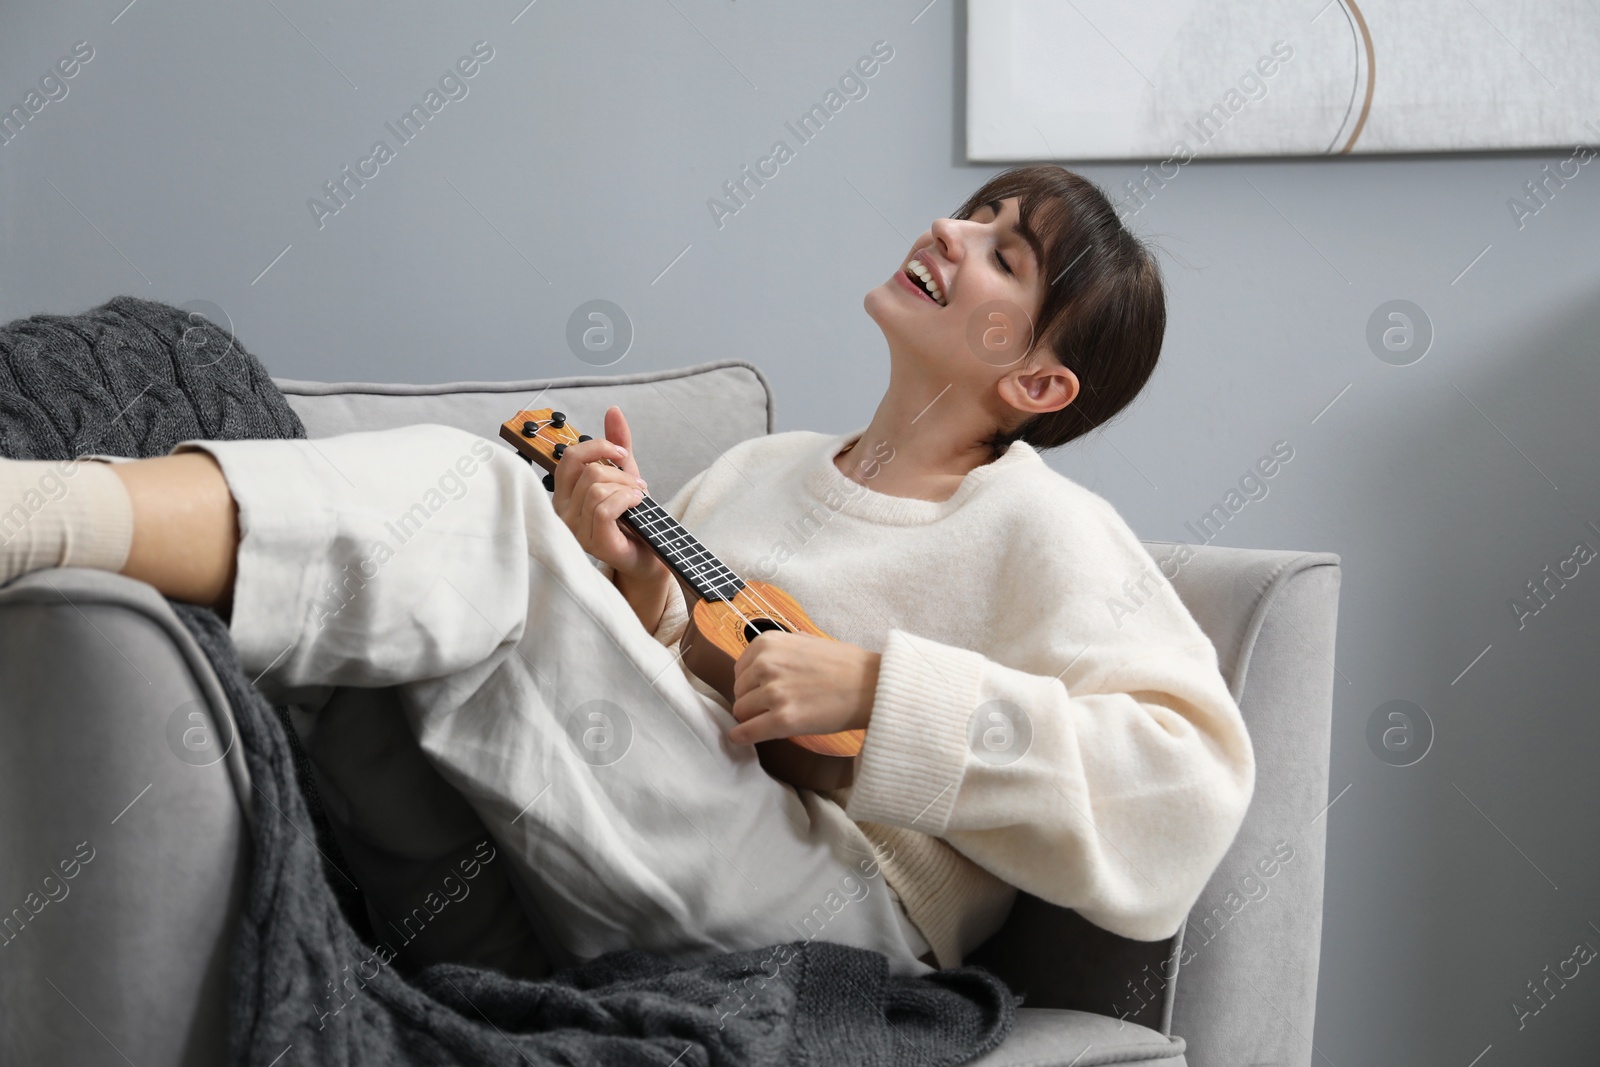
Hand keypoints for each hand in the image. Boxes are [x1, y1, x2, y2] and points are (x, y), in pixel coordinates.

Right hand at [551, 406, 668, 583]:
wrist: (649, 554)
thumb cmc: (633, 518)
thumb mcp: (625, 475)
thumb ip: (618, 445)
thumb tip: (613, 410)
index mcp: (565, 493)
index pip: (569, 457)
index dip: (598, 447)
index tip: (622, 454)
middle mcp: (563, 511)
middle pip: (588, 471)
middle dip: (620, 472)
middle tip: (636, 484)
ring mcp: (575, 529)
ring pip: (597, 488)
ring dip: (627, 488)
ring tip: (638, 498)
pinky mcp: (593, 543)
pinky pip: (605, 508)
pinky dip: (627, 500)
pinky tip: (637, 505)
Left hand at [728, 631, 879, 744]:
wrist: (872, 685)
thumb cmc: (845, 665)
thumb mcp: (806, 641)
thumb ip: (780, 649)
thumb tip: (759, 662)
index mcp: (768, 643)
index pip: (740, 669)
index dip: (752, 684)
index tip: (764, 691)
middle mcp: (766, 664)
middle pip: (739, 691)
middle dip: (753, 700)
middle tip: (775, 707)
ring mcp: (773, 692)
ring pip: (742, 711)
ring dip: (753, 718)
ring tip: (773, 719)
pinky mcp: (783, 719)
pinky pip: (748, 732)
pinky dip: (742, 737)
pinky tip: (741, 739)